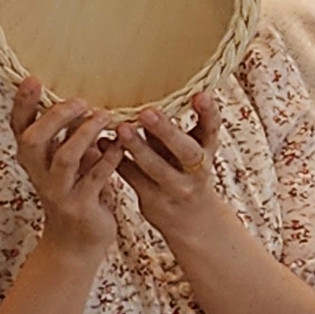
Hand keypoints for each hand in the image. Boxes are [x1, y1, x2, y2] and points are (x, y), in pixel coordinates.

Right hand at [9, 81, 124, 265]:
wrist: (78, 241)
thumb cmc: (77, 192)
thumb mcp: (70, 163)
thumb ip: (72, 138)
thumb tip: (87, 104)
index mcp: (34, 158)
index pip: (19, 126)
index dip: (22, 104)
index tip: (32, 79)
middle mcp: (39, 173)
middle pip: (34, 139)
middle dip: (55, 117)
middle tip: (82, 101)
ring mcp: (58, 191)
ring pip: (65, 158)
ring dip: (84, 135)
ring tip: (105, 117)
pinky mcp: (80, 205)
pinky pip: (95, 178)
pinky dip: (109, 159)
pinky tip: (122, 145)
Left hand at [113, 95, 227, 244]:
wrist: (192, 219)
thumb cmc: (185, 173)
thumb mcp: (188, 151)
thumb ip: (172, 131)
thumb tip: (149, 94)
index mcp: (208, 151)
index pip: (213, 130)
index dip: (208, 113)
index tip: (200, 94)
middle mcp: (197, 171)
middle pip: (187, 152)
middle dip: (167, 132)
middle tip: (148, 112)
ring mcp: (177, 188)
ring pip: (157, 168)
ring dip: (138, 148)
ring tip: (121, 128)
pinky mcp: (155, 201)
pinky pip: (134, 179)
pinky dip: (117, 161)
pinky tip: (101, 145)